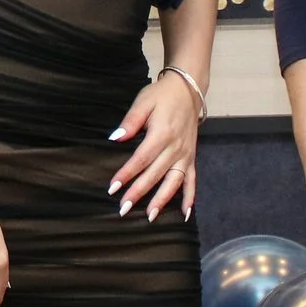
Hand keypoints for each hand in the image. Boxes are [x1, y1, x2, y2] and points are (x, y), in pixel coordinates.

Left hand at [108, 72, 200, 221]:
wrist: (188, 90)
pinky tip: (184, 214)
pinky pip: (192, 180)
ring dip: (162, 200)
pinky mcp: (191, 157)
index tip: (113, 188)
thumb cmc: (162, 95)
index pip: (141, 159)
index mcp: (162, 134)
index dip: (126, 174)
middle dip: (139, 193)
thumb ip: (130, 121)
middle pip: (155, 174)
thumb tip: (115, 138)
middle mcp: (175, 148)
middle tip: (124, 209)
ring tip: (150, 216)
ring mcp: (185, 154)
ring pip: (173, 182)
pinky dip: (190, 197)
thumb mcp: (143, 102)